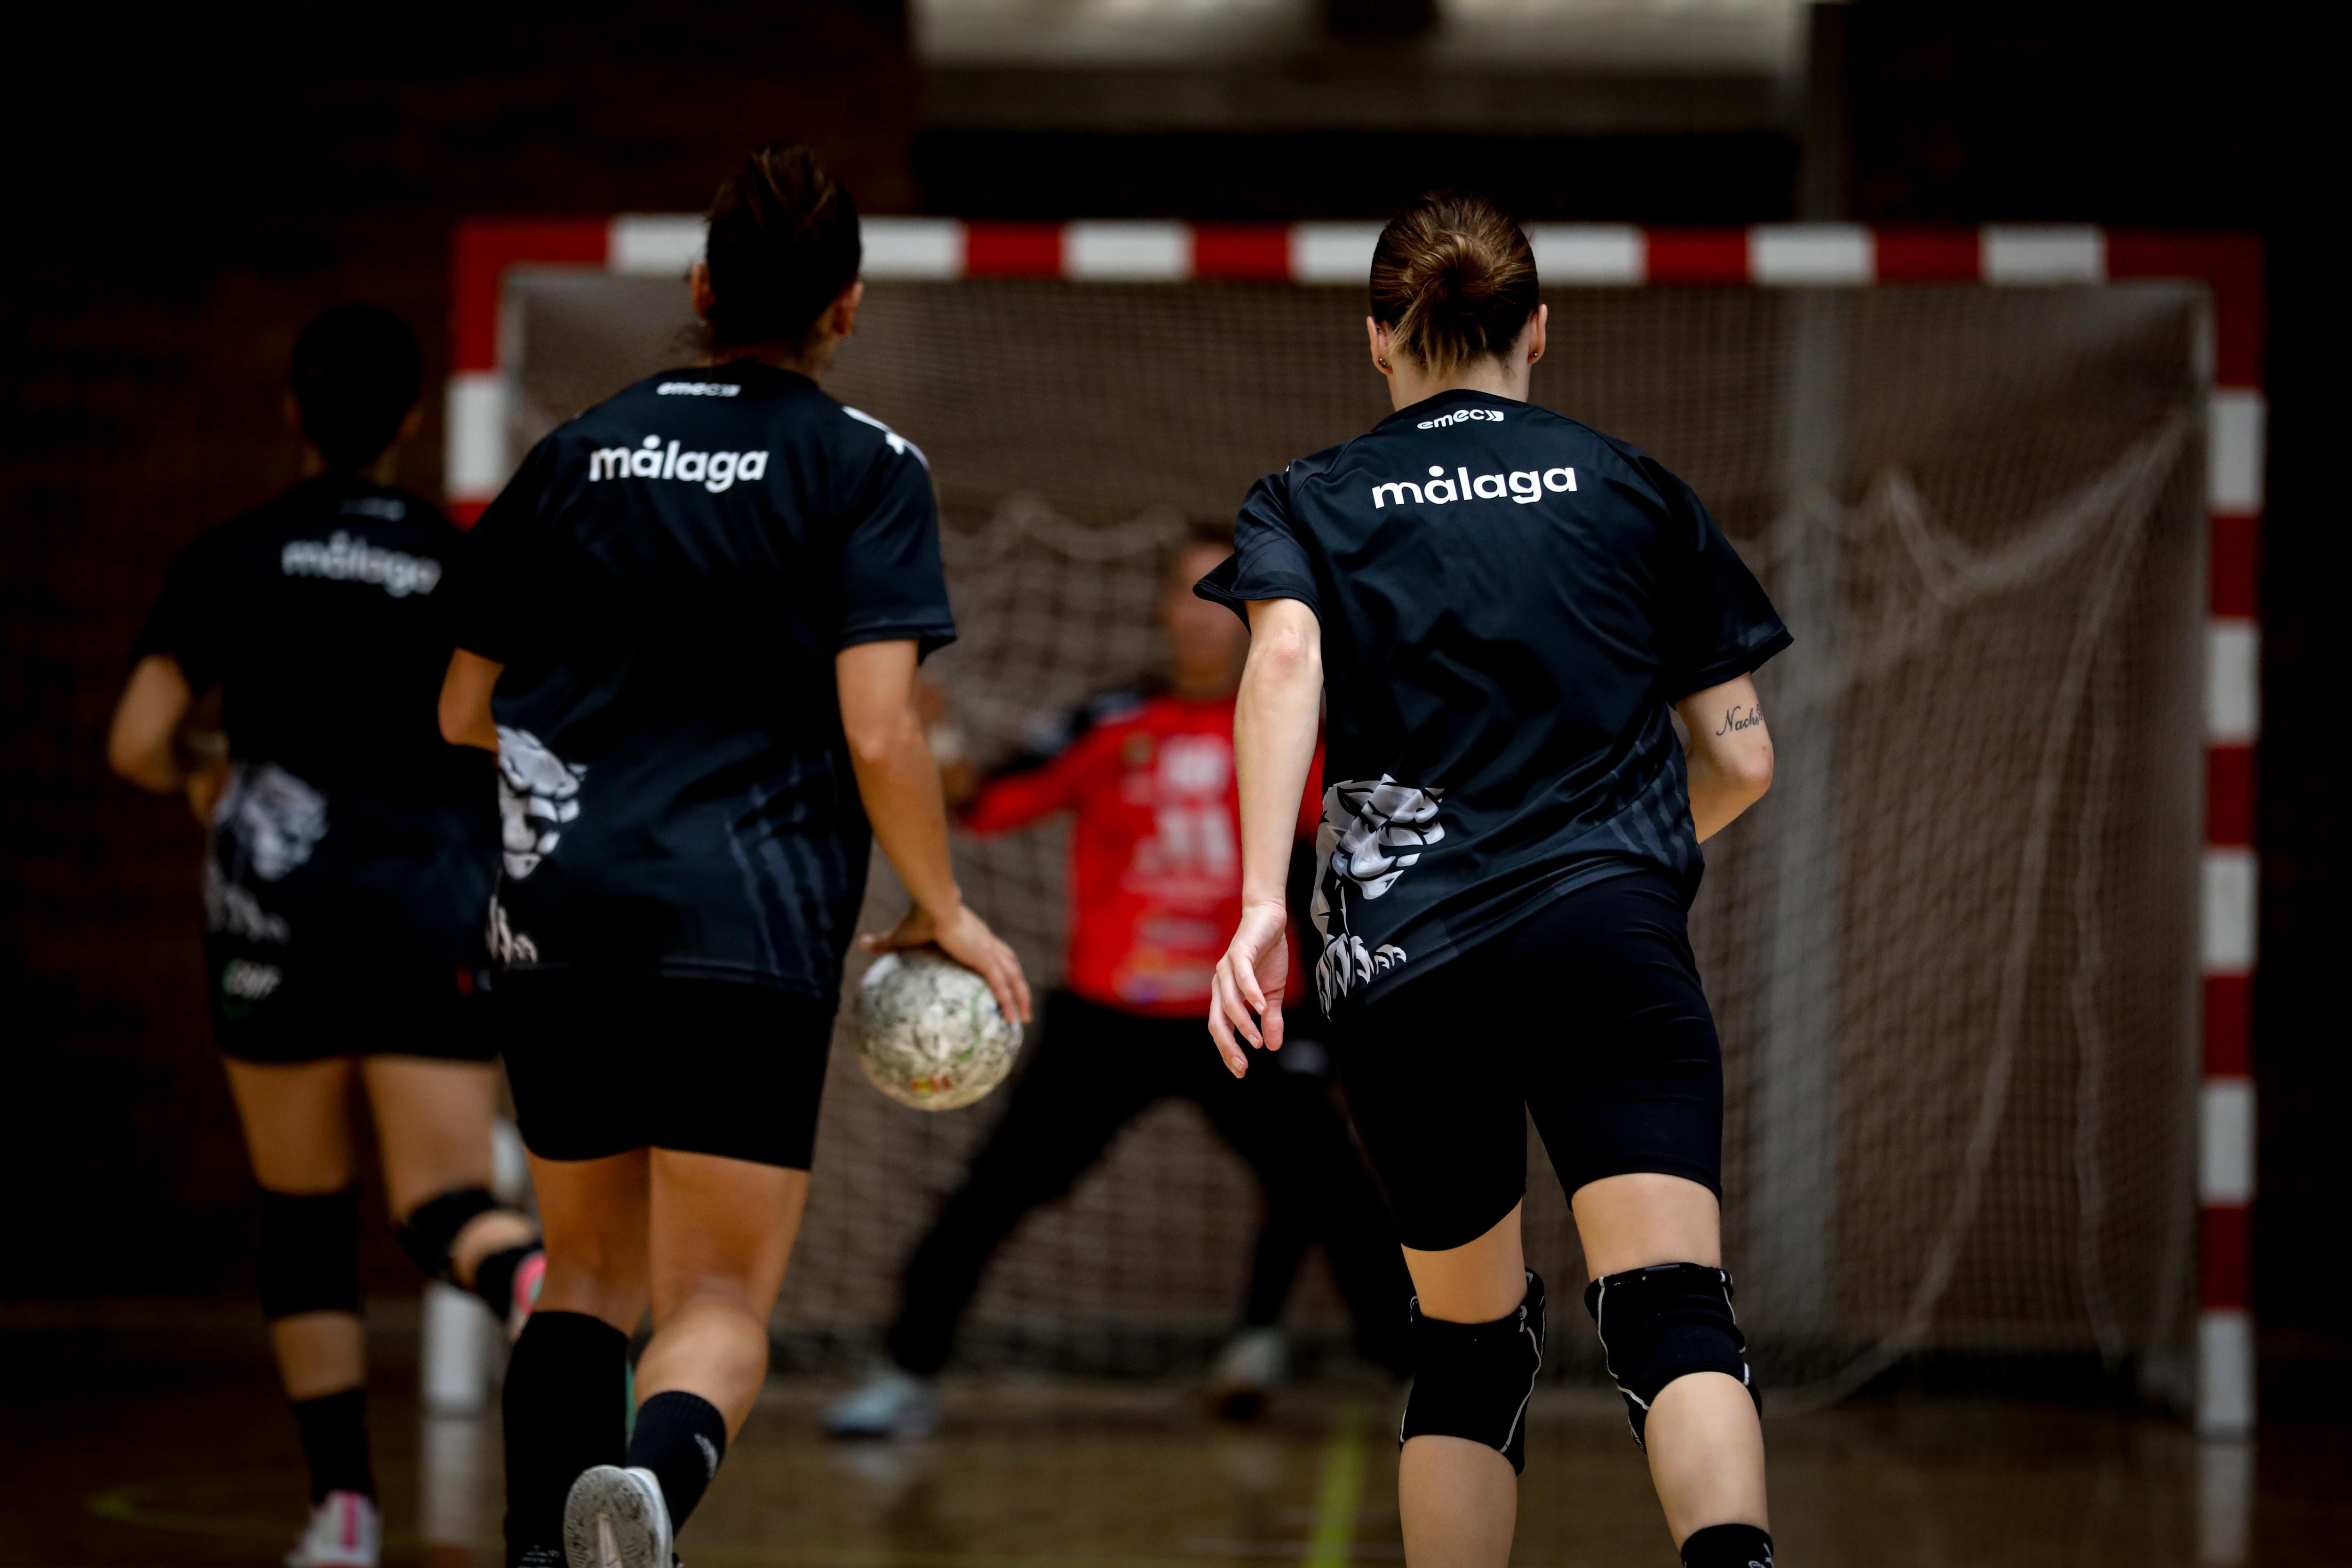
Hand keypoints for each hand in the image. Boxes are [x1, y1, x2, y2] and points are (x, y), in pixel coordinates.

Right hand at [860, 901, 1032, 1025]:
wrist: (932, 904)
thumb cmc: (918, 916)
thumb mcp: (901, 935)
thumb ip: (885, 942)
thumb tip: (862, 943)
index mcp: (974, 935)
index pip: (994, 950)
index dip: (1001, 963)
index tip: (1003, 980)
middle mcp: (987, 942)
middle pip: (1011, 965)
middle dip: (1019, 986)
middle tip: (1021, 1006)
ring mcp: (989, 950)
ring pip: (1014, 977)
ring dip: (1021, 998)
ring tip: (1022, 1019)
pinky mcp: (985, 958)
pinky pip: (1002, 986)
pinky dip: (1009, 1002)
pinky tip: (1013, 1019)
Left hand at [1207, 899, 1290, 1077]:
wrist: (1271, 920)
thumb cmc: (1268, 957)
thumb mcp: (1273, 993)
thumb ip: (1271, 1019)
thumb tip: (1273, 1046)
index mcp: (1225, 996)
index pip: (1221, 1029)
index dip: (1228, 1051)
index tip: (1240, 1071)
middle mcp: (1220, 984)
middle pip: (1217, 1021)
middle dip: (1228, 1046)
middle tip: (1242, 1066)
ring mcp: (1227, 968)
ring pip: (1229, 1003)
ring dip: (1242, 1024)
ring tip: (1255, 1042)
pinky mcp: (1239, 952)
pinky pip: (1242, 976)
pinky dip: (1250, 993)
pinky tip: (1261, 1007)